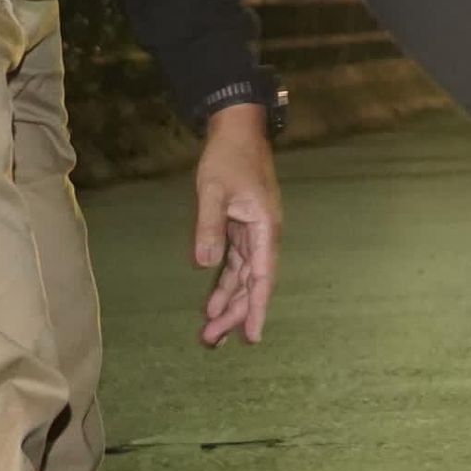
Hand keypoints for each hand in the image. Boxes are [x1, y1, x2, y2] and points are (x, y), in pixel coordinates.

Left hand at [191, 102, 280, 346]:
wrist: (238, 129)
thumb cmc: (227, 157)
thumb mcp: (212, 189)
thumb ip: (209, 226)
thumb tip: (205, 264)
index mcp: (265, 228)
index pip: (262, 277)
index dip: (257, 308)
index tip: (252, 337)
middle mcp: (265, 236)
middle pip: (253, 284)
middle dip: (235, 313)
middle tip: (212, 340)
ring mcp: (255, 233)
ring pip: (244, 277)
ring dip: (229, 303)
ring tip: (211, 331)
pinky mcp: (244, 229)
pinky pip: (237, 264)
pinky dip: (226, 284)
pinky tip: (213, 302)